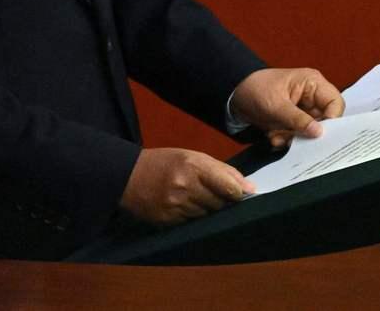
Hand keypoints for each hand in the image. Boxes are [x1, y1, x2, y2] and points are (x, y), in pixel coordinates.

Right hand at [119, 147, 254, 225]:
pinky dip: (193, 215)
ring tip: (194, 197)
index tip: (242, 194)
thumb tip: (250, 188)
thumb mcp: (193, 156)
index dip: (238, 193)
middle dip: (222, 200)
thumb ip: (222, 170)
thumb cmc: (166, 162)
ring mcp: (176, 205)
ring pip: (207, 214)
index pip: (228, 187)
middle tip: (212, 192)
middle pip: (220, 203)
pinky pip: (192, 222)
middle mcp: (185, 186)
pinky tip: (183, 205)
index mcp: (194, 166)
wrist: (129, 176)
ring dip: (207, 208)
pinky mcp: (168, 220)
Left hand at [230, 67, 344, 148]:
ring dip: (294, 138)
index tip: (319, 134)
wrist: (234, 94)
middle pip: (325, 120)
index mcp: (313, 84)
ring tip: (277, 136)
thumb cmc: (256, 90)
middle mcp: (312, 96)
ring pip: (311, 131)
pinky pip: (298, 135)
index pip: (335, 103)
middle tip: (293, 138)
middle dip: (308, 133)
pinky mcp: (294, 120)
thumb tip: (319, 132)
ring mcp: (303, 109)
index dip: (332, 120)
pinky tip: (273, 136)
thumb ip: (298, 120)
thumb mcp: (276, 106)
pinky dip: (287, 139)